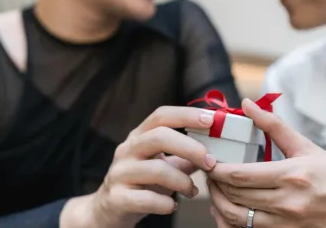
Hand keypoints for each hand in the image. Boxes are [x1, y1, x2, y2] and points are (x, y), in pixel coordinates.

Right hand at [60, 106, 216, 227]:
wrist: (108, 209)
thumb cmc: (142, 182)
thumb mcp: (163, 164)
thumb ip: (186, 156)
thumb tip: (217, 148)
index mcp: (139, 136)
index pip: (161, 115)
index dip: (187, 115)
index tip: (211, 120)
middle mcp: (127, 150)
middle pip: (159, 136)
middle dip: (191, 147)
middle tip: (211, 162)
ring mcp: (120, 173)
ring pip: (156, 169)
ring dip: (183, 181)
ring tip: (192, 191)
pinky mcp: (117, 198)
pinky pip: (147, 199)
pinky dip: (166, 204)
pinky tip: (173, 206)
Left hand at [207, 99, 325, 227]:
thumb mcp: (306, 147)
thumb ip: (273, 125)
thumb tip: (248, 104)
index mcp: (291, 175)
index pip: (240, 174)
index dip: (216, 168)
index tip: (208, 160)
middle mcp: (287, 202)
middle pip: (234, 194)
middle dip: (214, 182)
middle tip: (208, 171)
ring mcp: (285, 223)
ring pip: (236, 217)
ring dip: (218, 202)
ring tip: (215, 188)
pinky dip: (230, 221)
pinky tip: (226, 208)